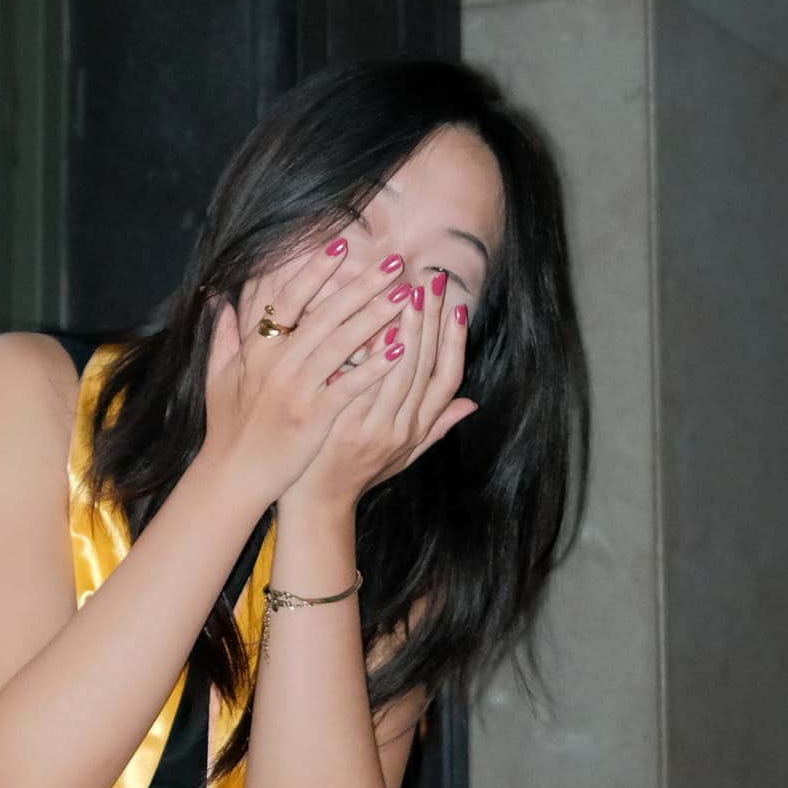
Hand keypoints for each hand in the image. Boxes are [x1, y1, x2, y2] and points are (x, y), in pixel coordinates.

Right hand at [201, 238, 419, 504]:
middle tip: (394, 262)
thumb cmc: (228, 427)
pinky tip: (400, 349)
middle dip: (362, 285)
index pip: (290, 299)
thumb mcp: (217, 376)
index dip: (317, 270)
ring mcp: (296, 389)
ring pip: (342, 343)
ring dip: (376, 316)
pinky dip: (374, 366)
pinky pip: (349, 384)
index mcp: (257, 349)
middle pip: (326, 314)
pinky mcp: (314, 416)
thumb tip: (218, 300)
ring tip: (406, 296)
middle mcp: (277, 363)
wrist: (233, 475)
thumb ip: (222, 335)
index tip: (343, 246)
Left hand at [276, 273, 477, 511]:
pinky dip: (369, 357)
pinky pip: (360, 385)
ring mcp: (370, 428)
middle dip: (431, 321)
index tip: (458, 307)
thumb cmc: (357, 474)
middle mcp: (400, 428)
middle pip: (424, 367)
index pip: (447, 379)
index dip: (455, 343)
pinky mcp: (341, 427)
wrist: (316, 506)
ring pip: (397, 373)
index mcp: (415, 430)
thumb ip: (434, 428)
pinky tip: (372, 327)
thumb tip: (471, 405)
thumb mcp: (402, 456)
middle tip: (432, 281)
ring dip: (405, 331)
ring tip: (407, 293)